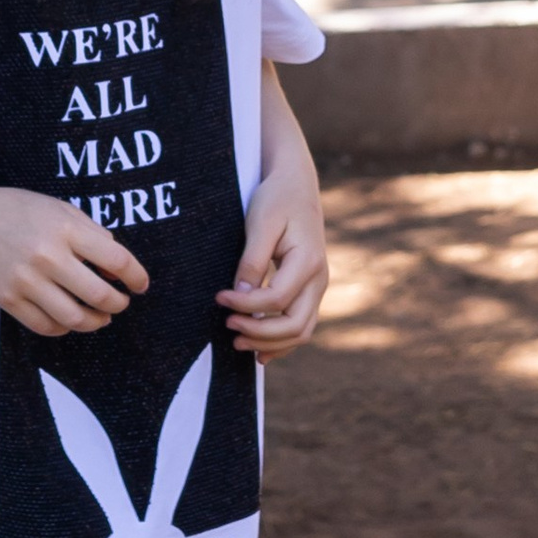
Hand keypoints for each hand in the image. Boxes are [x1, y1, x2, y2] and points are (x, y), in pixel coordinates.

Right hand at [0, 185, 150, 338]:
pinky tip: (70, 319)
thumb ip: (91, 233)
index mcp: (64, 228)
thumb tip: (119, 266)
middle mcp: (46, 255)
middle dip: (118, 304)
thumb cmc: (15, 211)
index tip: (140, 285)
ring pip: (74, 317)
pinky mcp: (7, 298)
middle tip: (120, 303)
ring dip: (95, 322)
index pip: (116, 260)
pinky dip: (64, 328)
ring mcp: (25, 280)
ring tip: (100, 317)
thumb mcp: (58, 208)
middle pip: (99, 295)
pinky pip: (45, 326)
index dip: (136, 277)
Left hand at [220, 162, 328, 359]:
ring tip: (237, 341)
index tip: (219, 298)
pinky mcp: (310, 290)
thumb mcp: (260, 223)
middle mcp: (318, 279)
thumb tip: (241, 295)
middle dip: (259, 333)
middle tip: (227, 326)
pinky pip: (301, 326)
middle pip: (294, 325)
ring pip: (301, 332)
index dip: (245, 306)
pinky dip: (282, 342)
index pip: (276, 299)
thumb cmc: (276, 200)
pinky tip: (259, 351)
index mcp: (307, 261)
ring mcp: (317, 287)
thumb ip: (252, 260)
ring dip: (270, 343)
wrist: (297, 186)